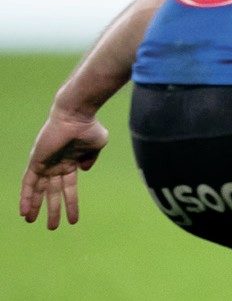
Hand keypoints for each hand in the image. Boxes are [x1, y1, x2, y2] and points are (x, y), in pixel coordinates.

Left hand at [19, 108, 109, 228]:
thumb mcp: (96, 146)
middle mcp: (56, 165)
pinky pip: (28, 183)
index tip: (74, 220)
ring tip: (34, 222)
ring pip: (39, 191)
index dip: (71, 204)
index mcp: (71, 163)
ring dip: (36, 207)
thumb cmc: (89, 128)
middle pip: (53, 193)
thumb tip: (84, 170)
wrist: (77, 115)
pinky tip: (24, 211)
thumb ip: (91, 159)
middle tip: (52, 227)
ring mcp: (45, 164)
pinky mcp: (36, 161)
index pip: (69, 188)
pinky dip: (26, 197)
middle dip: (52, 210)